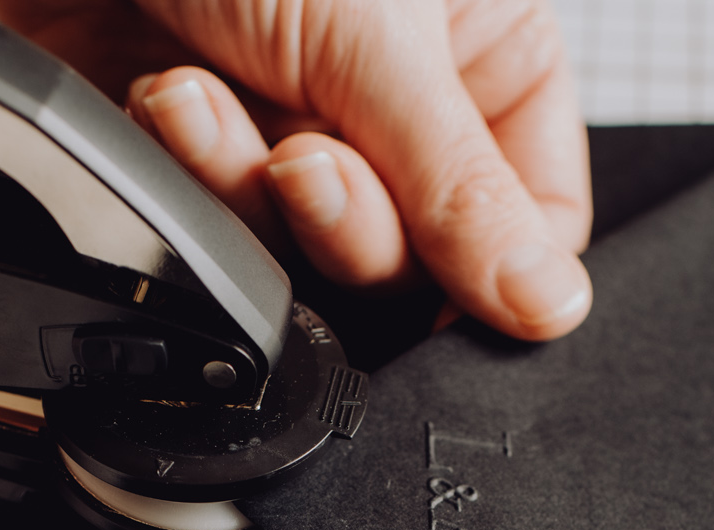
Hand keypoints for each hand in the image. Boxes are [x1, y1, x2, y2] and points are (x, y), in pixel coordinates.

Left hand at [0, 0, 593, 340]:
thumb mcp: (380, 39)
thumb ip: (461, 187)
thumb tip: (549, 305)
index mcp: (488, 47)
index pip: (531, 215)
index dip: (492, 273)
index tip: (453, 297)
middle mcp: (400, 97)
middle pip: (414, 256)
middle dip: (346, 219)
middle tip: (303, 161)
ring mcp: (297, 123)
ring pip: (306, 252)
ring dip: (246, 186)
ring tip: (202, 95)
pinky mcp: (199, 151)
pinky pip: (216, 224)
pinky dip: (183, 165)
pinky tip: (165, 91)